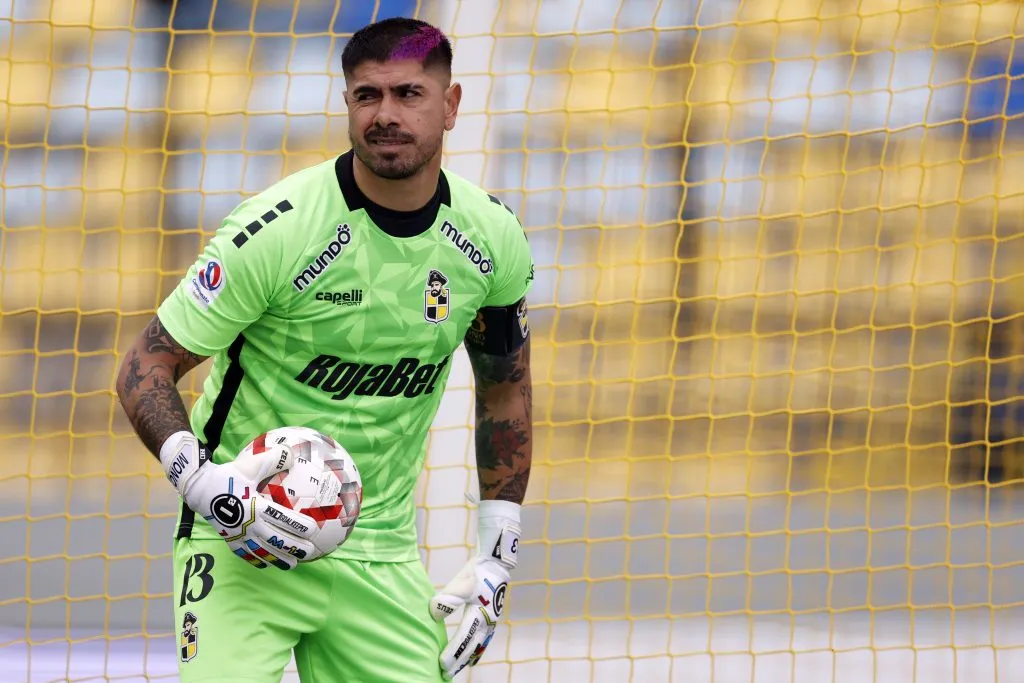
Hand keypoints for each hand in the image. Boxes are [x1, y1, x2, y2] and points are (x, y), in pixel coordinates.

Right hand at [160, 431, 318, 569]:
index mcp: (256, 506)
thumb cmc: (228, 475)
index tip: (314, 530)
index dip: (299, 525)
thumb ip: (274, 459)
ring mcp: (238, 534)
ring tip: (293, 564)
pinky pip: (245, 554)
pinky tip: (267, 565)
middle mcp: (248, 523)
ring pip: (262, 552)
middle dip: (295, 547)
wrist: (199, 488)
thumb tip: (294, 452)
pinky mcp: (229, 539)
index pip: (282, 518)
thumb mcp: (251, 464)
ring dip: (279, 559)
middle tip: (310, 552)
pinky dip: (257, 561)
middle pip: (276, 540)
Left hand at [429, 500, 520, 678]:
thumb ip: (448, 599)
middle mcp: (487, 622)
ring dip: (468, 657)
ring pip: (479, 645)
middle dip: (458, 662)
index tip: (441, 666)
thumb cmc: (477, 571)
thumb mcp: (461, 583)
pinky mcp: (491, 616)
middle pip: (471, 647)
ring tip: (459, 668)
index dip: (452, 655)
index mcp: (479, 615)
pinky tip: (475, 654)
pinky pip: (485, 639)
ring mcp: (491, 620)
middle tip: (445, 674)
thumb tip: (433, 613)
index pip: (463, 640)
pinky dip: (478, 650)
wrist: (496, 562)